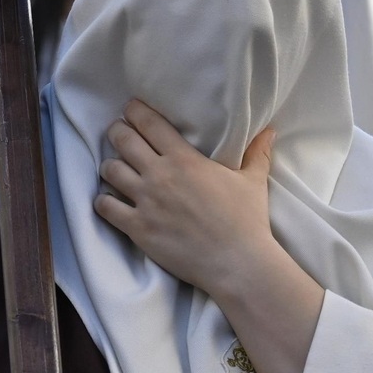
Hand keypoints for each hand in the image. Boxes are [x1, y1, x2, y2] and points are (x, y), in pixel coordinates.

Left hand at [94, 100, 279, 299]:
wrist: (237, 262)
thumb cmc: (247, 220)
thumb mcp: (253, 181)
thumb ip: (256, 153)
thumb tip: (269, 130)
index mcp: (185, 159)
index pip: (149, 124)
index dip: (135, 112)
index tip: (130, 110)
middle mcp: (160, 175)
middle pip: (123, 141)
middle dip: (117, 132)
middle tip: (118, 133)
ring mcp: (146, 202)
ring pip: (110, 171)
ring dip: (110, 167)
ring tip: (114, 168)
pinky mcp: (138, 228)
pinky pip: (106, 208)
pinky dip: (103, 202)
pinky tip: (108, 201)